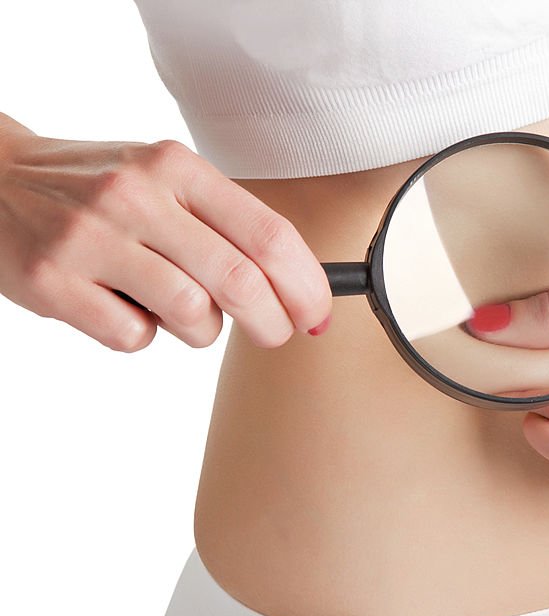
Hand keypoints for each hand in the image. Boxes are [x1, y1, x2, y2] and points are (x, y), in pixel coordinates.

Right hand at [0, 116, 331, 351]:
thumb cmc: (99, 188)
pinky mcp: (53, 281)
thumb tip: (299, 284)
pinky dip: (142, 335)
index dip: (306, 283)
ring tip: (178, 310)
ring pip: (192, 315)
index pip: (269, 233)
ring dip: (200, 330)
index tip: (317, 312)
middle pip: (240, 281)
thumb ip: (224, 221)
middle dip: (272, 322)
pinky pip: (134, 337)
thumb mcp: (163, 180)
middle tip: (276, 334)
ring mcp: (91, 238)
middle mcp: (136, 196)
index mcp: (176, 167)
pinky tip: (122, 308)